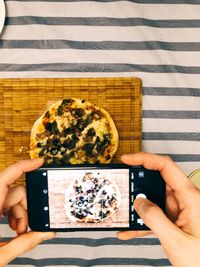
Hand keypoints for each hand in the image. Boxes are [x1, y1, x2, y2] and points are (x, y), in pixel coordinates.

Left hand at [0, 159, 54, 265]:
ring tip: (19, 232)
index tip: (39, 161)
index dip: (24, 165)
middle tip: (24, 228)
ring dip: (21, 214)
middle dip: (26, 208)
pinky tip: (15, 228)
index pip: (7, 177)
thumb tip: (45, 233)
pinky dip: (15, 214)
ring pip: (14, 199)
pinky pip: (8, 204)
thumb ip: (23, 243)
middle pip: (16, 192)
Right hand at [117, 152, 199, 266]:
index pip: (165, 167)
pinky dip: (142, 220)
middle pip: (158, 179)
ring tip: (124, 209)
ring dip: (138, 204)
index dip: (145, 159)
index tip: (128, 159)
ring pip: (154, 197)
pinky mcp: (174, 219)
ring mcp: (179, 209)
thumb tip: (139, 202)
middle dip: (138, 181)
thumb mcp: (176, 241)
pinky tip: (130, 229)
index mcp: (190, 197)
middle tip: (123, 183)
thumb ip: (155, 219)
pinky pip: (155, 213)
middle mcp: (185, 199)